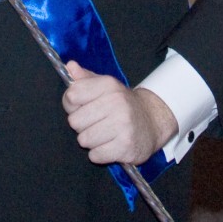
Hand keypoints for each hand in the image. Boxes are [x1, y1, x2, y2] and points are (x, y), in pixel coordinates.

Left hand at [61, 61, 177, 165]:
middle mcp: (116, 102)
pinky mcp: (126, 147)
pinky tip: (110, 145)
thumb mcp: (105, 86)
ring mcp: (123, 125)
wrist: (152, 122)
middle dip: (81, 125)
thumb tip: (70, 66)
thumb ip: (85, 78)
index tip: (81, 107)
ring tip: (103, 134)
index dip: (71, 105)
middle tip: (95, 123)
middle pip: (74, 121)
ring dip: (90, 141)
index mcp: (108, 85)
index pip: (72, 95)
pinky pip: (95, 155)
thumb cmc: (121, 103)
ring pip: (84, 140)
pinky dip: (99, 154)